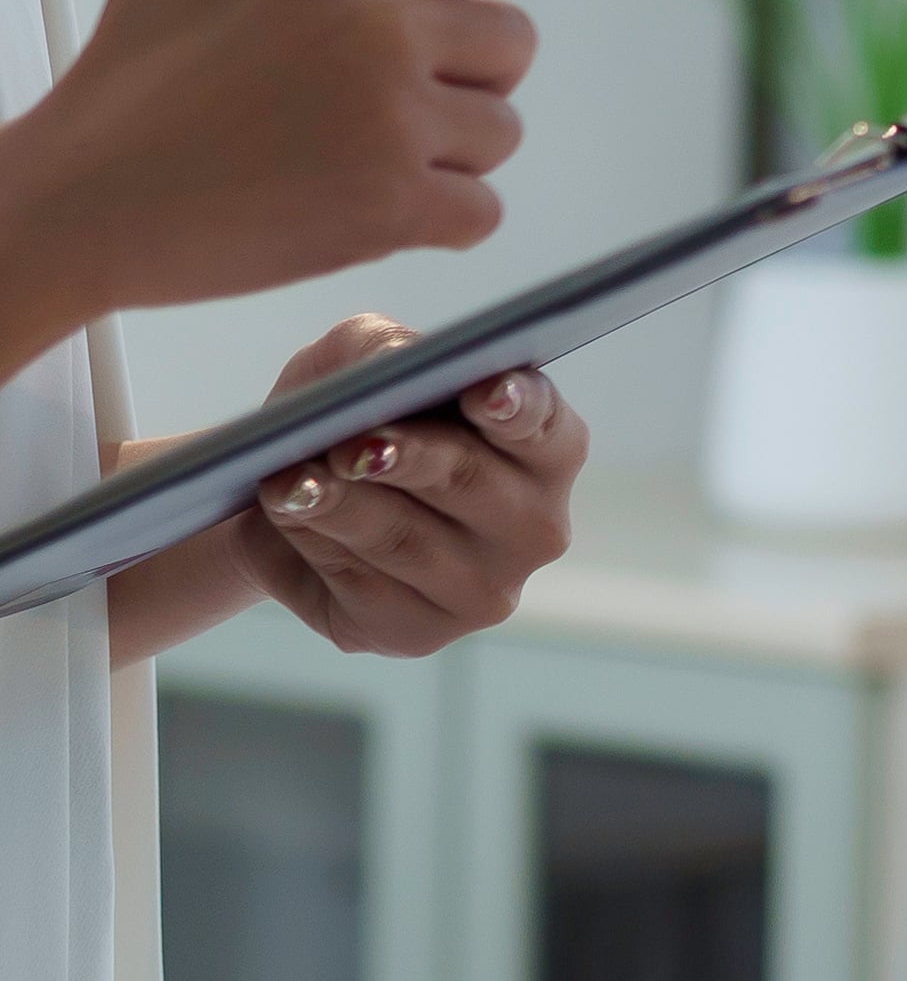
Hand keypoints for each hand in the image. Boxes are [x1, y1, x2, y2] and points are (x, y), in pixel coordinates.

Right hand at [0, 0, 713, 372]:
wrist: (75, 201)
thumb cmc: (138, 65)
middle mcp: (383, 24)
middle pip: (514, 43)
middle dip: (461, 70)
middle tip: (354, 95)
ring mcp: (390, 116)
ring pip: (500, 128)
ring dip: (442, 145)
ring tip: (329, 150)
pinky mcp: (390, 204)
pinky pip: (479, 206)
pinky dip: (433, 214)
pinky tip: (345, 203)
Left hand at [105, 332, 587, 663]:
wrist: (293, 500)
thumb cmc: (352, 416)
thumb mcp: (358, 360)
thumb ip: (381, 347)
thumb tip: (393, 362)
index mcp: (547, 449)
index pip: (545, 426)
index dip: (516, 407)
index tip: (482, 391)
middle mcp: (536, 526)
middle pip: (469, 481)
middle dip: (407, 458)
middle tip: (352, 445)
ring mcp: (486, 590)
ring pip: (406, 540)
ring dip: (339, 507)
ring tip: (286, 482)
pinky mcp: (420, 633)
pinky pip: (362, 588)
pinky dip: (314, 547)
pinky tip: (285, 518)